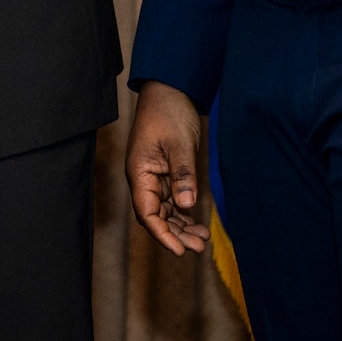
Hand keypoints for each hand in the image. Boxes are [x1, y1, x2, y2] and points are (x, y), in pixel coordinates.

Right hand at [126, 81, 211, 256]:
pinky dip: (184, 213)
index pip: (147, 213)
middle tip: (199, 247)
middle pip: (156, 216)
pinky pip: (173, 200)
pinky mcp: (167, 172)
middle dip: (175, 234)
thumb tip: (186, 205)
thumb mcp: (179, 143)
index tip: (179, 251)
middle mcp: (144, 178)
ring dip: (181, 226)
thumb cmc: (169, 112)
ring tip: (202, 239)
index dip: (162, 234)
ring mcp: (155, 176)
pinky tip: (198, 223)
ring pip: (165, 211)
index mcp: (139, 172)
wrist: (171, 89)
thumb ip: (182, 175)